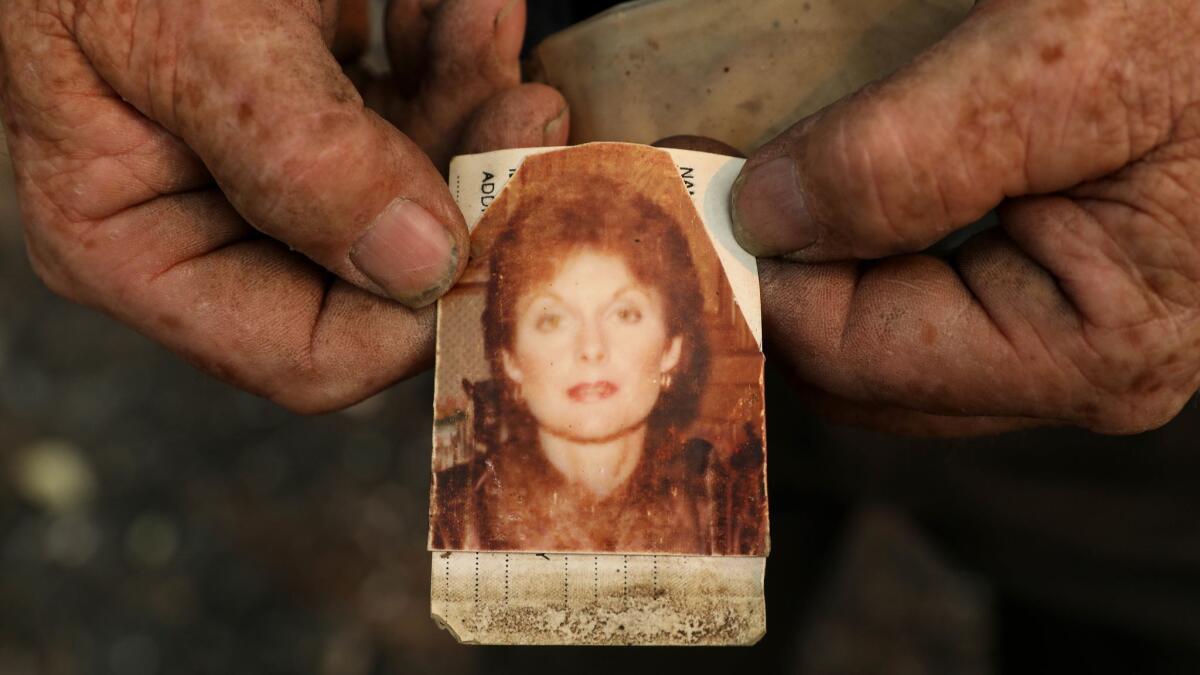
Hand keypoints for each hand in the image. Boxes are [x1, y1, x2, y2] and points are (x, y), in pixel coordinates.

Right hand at [0, 0, 567, 412]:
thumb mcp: (187, 31)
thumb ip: (296, 153)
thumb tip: (416, 263)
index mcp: (136, 246)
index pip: (307, 352)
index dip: (416, 311)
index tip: (494, 226)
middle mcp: (207, 222)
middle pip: (383, 267)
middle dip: (461, 183)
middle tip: (525, 111)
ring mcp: (268, 163)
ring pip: (414, 183)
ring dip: (472, 105)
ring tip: (491, 28)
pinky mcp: (311, 105)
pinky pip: (405, 112)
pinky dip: (450, 60)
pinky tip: (470, 11)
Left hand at [732, 0, 1199, 434]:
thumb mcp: (1065, 63)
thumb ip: (908, 156)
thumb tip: (771, 219)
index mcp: (1092, 352)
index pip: (854, 355)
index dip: (765, 275)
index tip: (700, 183)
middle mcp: (1074, 365)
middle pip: (858, 363)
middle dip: (784, 275)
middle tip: (722, 172)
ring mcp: (1060, 327)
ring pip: (877, 329)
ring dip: (816, 256)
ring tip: (779, 164)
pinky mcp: (1046, 279)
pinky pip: (911, 287)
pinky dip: (856, 237)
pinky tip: (839, 173)